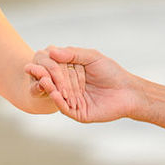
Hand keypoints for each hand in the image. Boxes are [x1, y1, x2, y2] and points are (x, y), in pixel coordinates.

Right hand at [26, 46, 142, 123]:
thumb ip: (72, 54)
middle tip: (36, 73)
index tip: (36, 61)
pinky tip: (54, 94)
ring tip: (44, 82)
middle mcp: (71, 88)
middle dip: (47, 78)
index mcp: (73, 74)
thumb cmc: (112, 72)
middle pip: (55, 83)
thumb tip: (51, 50)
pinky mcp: (79, 113)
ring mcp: (74, 102)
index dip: (47, 67)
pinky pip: (65, 108)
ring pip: (58, 96)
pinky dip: (58, 101)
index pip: (56, 70)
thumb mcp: (92, 58)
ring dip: (50, 89)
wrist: (128, 91)